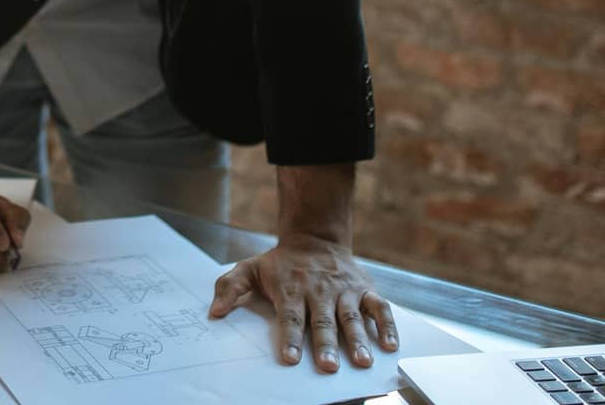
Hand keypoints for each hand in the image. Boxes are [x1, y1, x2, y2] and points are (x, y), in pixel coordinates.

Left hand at [207, 234, 397, 372]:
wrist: (314, 238)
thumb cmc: (280, 263)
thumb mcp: (249, 269)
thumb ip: (229, 288)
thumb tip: (214, 312)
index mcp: (291, 288)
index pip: (290, 316)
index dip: (291, 337)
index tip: (291, 358)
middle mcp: (319, 290)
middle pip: (322, 319)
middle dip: (325, 343)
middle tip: (328, 366)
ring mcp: (344, 290)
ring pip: (352, 316)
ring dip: (358, 339)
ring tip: (361, 361)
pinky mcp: (364, 289)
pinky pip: (379, 307)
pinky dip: (387, 325)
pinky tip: (390, 345)